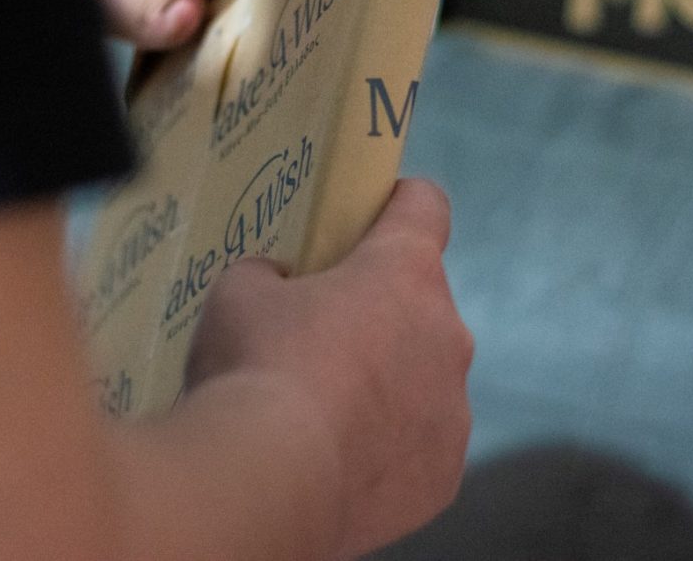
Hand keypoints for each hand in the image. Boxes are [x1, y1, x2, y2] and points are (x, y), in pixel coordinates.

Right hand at [185, 179, 473, 558]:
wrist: (269, 486)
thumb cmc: (256, 367)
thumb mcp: (239, 294)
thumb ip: (267, 277)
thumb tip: (275, 287)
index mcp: (406, 273)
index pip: (426, 207)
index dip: (398, 205)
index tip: (372, 217)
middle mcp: (448, 335)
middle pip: (421, 306)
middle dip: (378, 315)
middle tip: (316, 339)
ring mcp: (453, 412)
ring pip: (424, 383)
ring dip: (386, 388)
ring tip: (320, 417)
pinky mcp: (443, 478)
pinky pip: (417, 451)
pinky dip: (385, 454)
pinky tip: (334, 467)